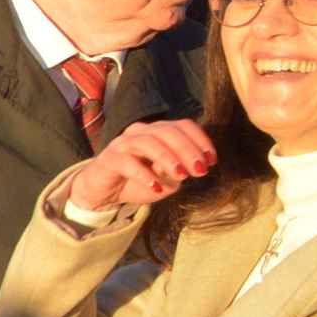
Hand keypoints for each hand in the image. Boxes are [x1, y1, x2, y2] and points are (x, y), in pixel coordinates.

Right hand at [65, 118, 214, 212]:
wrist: (104, 191)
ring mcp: (123, 143)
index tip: (212, 161)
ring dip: (168, 158)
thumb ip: (178, 171)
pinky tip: (156, 188)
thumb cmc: (139, 181)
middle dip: (187, 150)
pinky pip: (128, 162)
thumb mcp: (166, 179)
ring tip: (181, 176)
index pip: (183, 125)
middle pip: (168, 131)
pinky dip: (144, 174)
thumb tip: (190, 166)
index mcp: (158, 132)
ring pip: (148, 142)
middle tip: (200, 170)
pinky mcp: (109, 158)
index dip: (201, 140)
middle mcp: (141, 132)